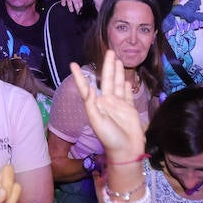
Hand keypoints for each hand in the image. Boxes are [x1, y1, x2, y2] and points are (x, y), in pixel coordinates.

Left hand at [70, 50, 146, 166]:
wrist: (127, 151)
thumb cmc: (110, 138)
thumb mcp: (97, 122)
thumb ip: (92, 105)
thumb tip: (89, 89)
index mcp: (96, 105)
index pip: (86, 87)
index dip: (79, 76)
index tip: (73, 64)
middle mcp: (107, 102)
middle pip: (106, 79)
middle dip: (107, 66)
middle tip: (109, 51)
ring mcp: (119, 105)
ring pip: (117, 83)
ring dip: (117, 71)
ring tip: (117, 59)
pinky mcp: (129, 109)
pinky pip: (127, 94)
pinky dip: (126, 86)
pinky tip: (126, 80)